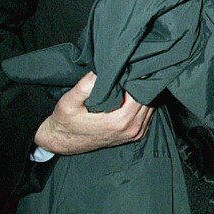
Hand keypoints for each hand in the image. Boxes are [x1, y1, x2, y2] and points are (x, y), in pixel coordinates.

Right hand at [33, 71, 153, 154]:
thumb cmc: (65, 121)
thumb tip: (99, 72)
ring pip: (150, 107)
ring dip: (141, 95)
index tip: (125, 72)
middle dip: (139, 86)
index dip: (134, 80)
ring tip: (126, 86)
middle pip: (148, 99)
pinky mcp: (135, 135)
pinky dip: (141, 105)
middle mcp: (131, 129)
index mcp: (120, 121)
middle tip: (126, 76)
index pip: (140, 93)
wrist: (63, 141)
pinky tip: (128, 98)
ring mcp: (135, 133)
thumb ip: (84, 87)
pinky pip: (147, 115)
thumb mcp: (68, 102)